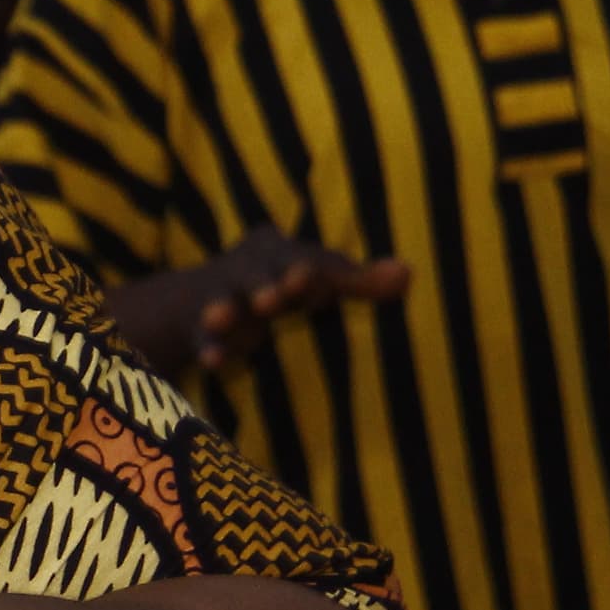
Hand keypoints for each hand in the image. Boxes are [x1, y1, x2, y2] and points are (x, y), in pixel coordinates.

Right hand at [116, 226, 407, 377]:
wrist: (206, 299)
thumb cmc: (283, 285)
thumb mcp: (318, 278)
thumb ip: (360, 280)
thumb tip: (408, 273)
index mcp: (278, 248)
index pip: (300, 258)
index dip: (304, 270)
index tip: (306, 279)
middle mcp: (246, 268)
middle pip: (256, 274)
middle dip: (264, 284)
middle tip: (271, 300)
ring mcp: (220, 297)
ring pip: (223, 302)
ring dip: (223, 308)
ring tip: (220, 317)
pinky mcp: (201, 329)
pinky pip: (203, 338)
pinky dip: (209, 347)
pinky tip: (214, 361)